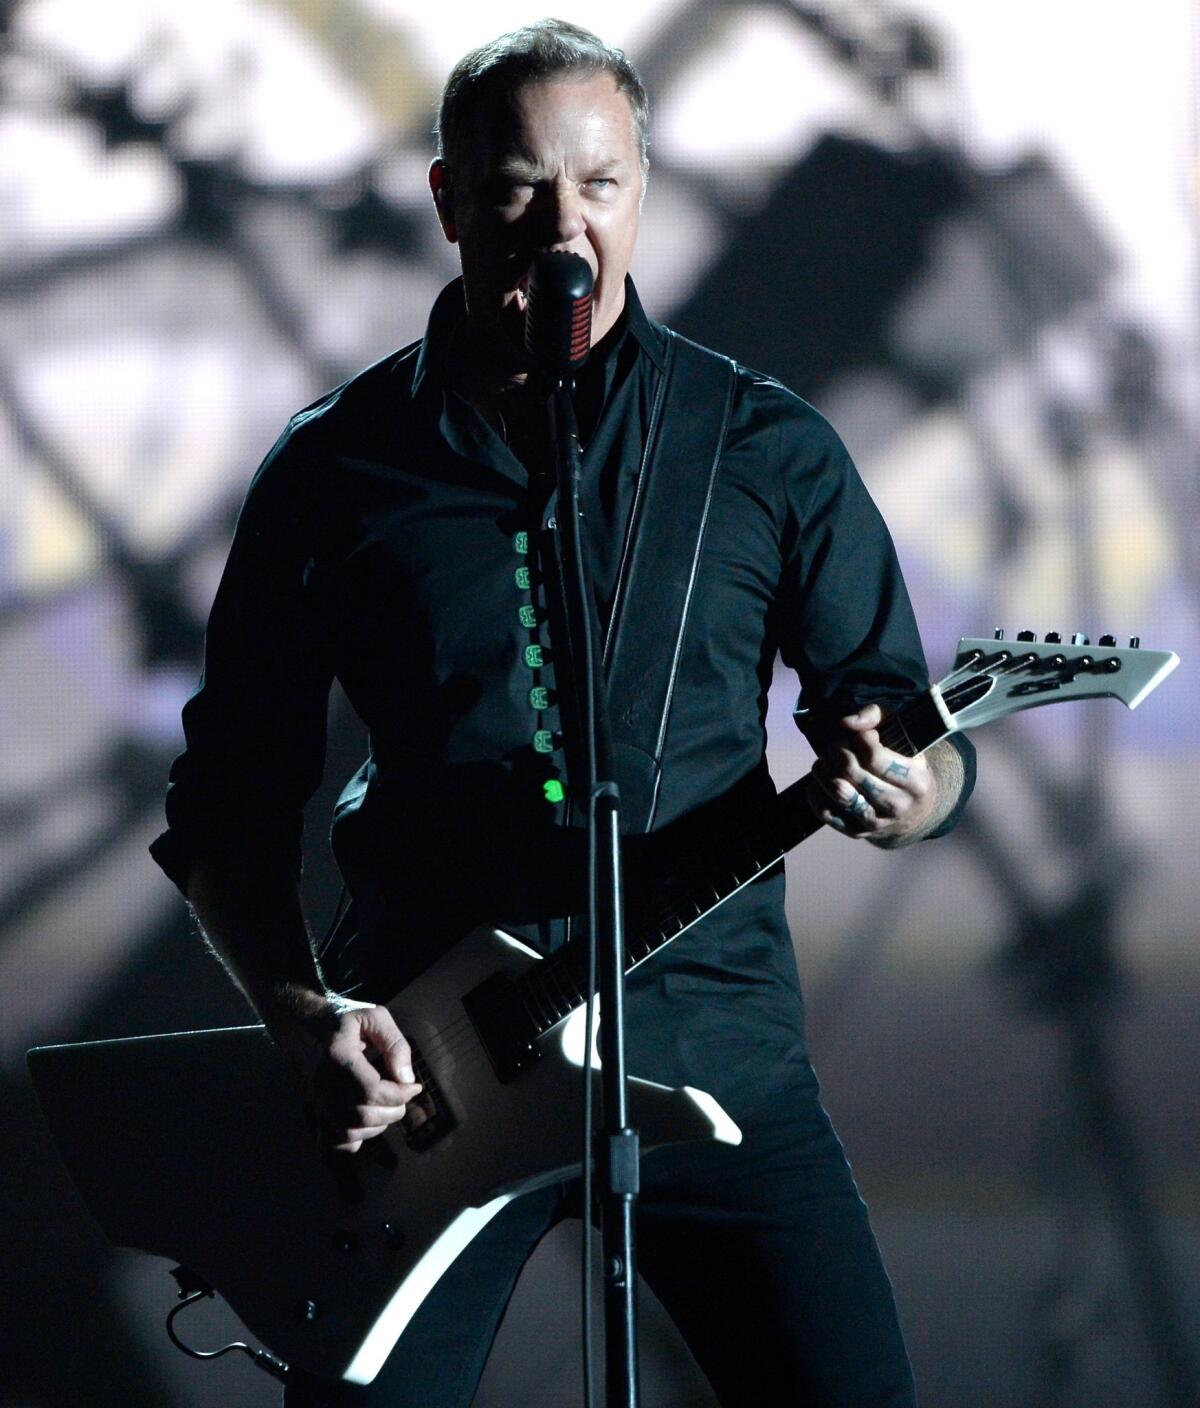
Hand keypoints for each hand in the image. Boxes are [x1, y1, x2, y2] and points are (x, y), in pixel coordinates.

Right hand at [264, 990, 421, 1153]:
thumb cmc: (346, 1022)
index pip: (371, 1090)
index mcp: (337, 1057)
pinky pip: (334, 1143)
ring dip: (379, 1123)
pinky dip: (356, 1140)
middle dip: (393, 1109)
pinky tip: (368, 1123)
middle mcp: (323, 1085)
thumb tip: (407, 1078)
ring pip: (352, 1132)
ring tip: (387, 1103)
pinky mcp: (317, 1115)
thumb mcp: (375, 1018)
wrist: (310, 1029)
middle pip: (363, 1116)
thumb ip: (395, 1044)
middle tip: (402, 1094)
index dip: (399, 1093)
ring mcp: (317, 1103)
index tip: (414, 1086)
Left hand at [806, 702, 934, 843]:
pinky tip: (820, 780)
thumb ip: (876, 716)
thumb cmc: (902, 762)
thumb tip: (846, 722)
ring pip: (838, 792)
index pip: (874, 756)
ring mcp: (876, 822)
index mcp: (915, 780)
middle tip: (837, 747)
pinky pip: (825, 812)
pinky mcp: (857, 832)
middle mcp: (897, 805)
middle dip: (837, 751)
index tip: (859, 737)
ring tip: (825, 762)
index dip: (858, 739)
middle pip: (852, 772)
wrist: (913, 811)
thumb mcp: (902, 735)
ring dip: (823, 770)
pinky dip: (816, 791)